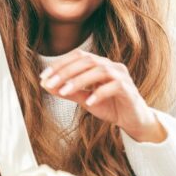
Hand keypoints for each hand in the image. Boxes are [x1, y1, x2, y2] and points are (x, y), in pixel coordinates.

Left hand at [39, 48, 166, 141]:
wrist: (132, 120)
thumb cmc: (109, 106)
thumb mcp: (84, 99)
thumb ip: (67, 91)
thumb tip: (45, 84)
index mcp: (99, 64)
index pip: (78, 56)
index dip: (60, 64)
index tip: (44, 76)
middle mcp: (110, 65)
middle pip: (87, 61)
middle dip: (66, 71)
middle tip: (50, 84)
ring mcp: (121, 76)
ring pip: (100, 71)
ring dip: (79, 80)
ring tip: (64, 91)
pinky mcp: (129, 89)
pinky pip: (114, 86)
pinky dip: (99, 93)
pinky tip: (88, 102)